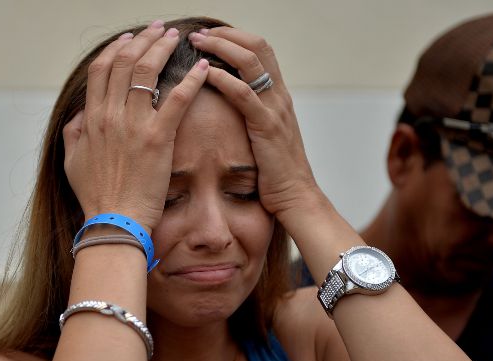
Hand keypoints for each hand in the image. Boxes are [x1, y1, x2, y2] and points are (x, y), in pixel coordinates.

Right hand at [62, 21, 209, 233]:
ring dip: (164, 48)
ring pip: (149, 71)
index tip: (129, 38)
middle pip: (125, 61)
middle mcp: (110, 115)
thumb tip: (80, 116)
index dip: (116, 49)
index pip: (101, 69)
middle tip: (158, 29)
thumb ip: (74, 134)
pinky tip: (203, 68)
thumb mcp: (72, 162)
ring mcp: (134, 125)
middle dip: (143, 39)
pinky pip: (177, 99)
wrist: (114, 221)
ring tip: (178, 37)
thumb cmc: (96, 197)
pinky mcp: (158, 138)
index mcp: (91, 118)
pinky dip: (192, 79)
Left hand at [189, 27, 319, 217]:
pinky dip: (223, 78)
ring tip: (197, 42)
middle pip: (257, 46)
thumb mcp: (266, 136)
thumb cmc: (276, 171)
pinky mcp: (266, 126)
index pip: (261, 50)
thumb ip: (253, 116)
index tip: (210, 35)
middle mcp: (279, 96)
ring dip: (220, 47)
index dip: (235, 37)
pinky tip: (205, 73)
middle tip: (199, 33)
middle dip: (225, 34)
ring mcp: (275, 109)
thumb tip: (231, 105)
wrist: (295, 196)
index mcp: (278, 96)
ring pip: (250, 62)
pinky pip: (244, 94)